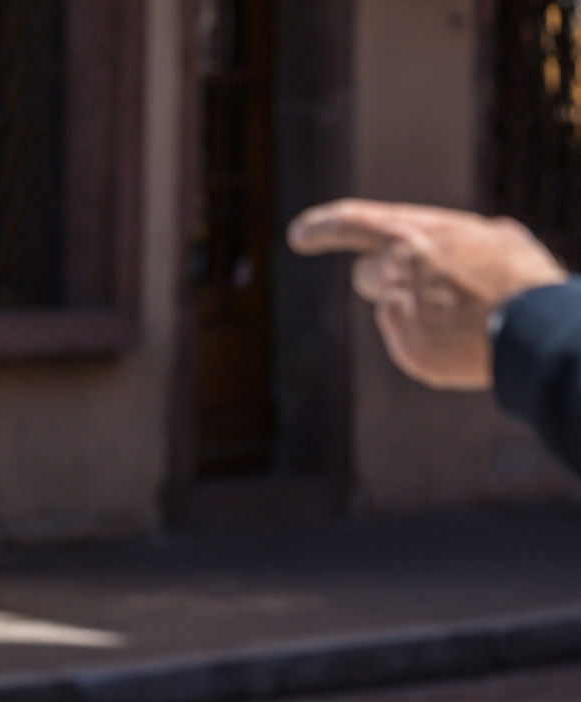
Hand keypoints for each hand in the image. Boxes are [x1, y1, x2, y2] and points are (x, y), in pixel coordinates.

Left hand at [287, 199, 565, 389]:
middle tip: (435, 288)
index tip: (299, 234)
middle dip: (388, 281)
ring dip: (416, 314)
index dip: (322, 227)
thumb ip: (457, 240)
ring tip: (462, 317)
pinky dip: (430, 345)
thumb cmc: (521, 278)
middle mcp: (393, 269)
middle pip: (365, 275)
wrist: (532, 327)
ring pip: (390, 312)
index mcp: (413, 233)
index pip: (352, 222)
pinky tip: (461, 342)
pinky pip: (409, 345)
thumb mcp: (496, 239)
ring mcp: (394, 311)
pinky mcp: (403, 348)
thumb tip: (464, 243)